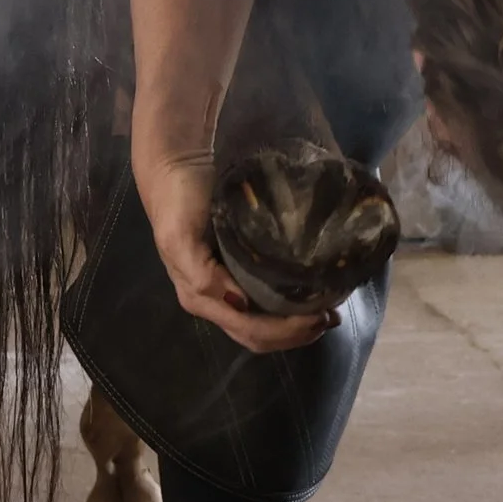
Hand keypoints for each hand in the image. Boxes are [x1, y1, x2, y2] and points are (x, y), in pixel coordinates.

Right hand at [137, 151, 334, 353]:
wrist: (173, 166)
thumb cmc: (177, 201)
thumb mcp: (178, 237)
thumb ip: (201, 275)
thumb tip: (239, 304)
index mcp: (199, 296)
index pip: (248, 329)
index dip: (285, 331)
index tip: (319, 316)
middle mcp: (212, 299)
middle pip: (256, 335)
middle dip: (294, 334)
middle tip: (329, 317)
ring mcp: (223, 287)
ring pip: (261, 325)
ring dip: (294, 326)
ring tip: (326, 311)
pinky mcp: (233, 270)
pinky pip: (263, 301)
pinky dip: (288, 308)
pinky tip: (309, 296)